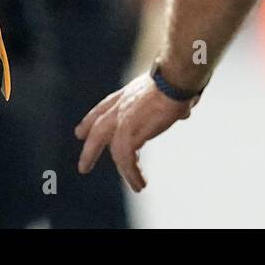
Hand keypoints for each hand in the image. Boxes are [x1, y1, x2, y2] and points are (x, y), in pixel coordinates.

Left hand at [74, 72, 195, 190]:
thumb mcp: (168, 89)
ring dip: (124, 171)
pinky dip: (132, 173)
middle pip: (98, 129)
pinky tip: (140, 184)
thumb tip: (185, 111)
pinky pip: (126, 159)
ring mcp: (122, 119)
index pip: (103, 108)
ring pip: (114, 150)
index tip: (80, 133)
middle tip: (83, 167)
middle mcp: (121, 106)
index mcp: (127, 94)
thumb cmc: (177, 79)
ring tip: (135, 186)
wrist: (174, 78)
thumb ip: (170, 102)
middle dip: (90, 149)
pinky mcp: (128, 132)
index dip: (90, 121)